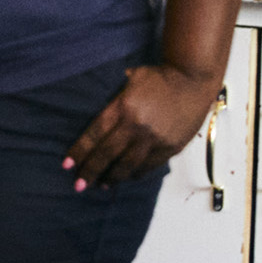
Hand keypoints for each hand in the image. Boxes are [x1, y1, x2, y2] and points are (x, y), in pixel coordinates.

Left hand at [64, 64, 222, 189]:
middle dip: (91, 171)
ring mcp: (155, 139)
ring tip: (101, 185)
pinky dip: (136, 173)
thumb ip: (114, 97)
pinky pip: (149, 166)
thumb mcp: (131, 80)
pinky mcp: (171, 147)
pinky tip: (127, 177)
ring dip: (113, 177)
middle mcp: (138, 126)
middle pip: (108, 154)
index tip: (67, 165)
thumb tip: (96, 110)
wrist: (194, 79)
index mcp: (124, 107)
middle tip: (78, 185)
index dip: (80, 151)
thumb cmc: (160, 77)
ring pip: (128, 165)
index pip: (95, 134)